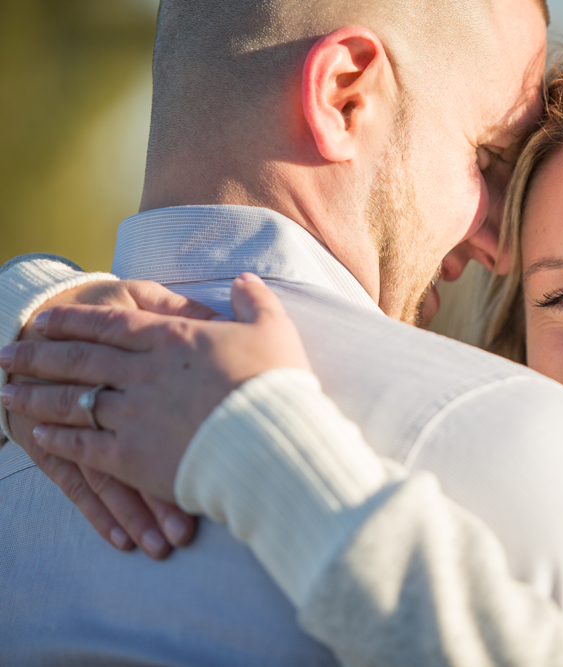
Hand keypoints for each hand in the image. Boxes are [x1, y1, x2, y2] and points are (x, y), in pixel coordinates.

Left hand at [0, 273, 311, 503]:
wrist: (272, 441)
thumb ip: (256, 302)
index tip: (44, 318)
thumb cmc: (275, 383)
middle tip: (6, 352)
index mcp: (173, 340)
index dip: (75, 320)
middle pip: (80, 359)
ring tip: (6, 392)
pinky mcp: (133, 457)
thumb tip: (245, 280)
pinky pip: (85, 447)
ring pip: (72, 400)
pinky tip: (41, 437)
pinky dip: (61, 440)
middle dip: (39, 354)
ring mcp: (133, 415)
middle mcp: (143, 373)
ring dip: (36, 395)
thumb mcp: (274, 330)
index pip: (112, 325)